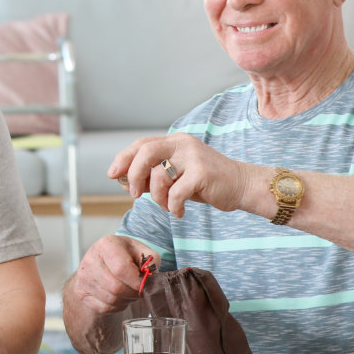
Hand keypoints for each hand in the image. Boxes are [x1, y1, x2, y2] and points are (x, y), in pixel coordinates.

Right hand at [66, 236, 149, 316]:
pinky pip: (105, 307)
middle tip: (139, 290)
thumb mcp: (141, 251)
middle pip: (116, 287)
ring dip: (126, 300)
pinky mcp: (81, 292)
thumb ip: (151, 261)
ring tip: (128, 291)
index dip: (137, 282)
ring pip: (111, 299)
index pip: (122, 269)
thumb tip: (151, 278)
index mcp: (107, 245)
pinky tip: (119, 296)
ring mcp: (84, 277)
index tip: (144, 285)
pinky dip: (117, 305)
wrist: (101, 262)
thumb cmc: (124, 256)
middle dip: (132, 293)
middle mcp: (91, 260)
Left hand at [107, 134, 263, 217]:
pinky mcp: (203, 173)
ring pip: (159, 175)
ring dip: (157, 197)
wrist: (241, 186)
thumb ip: (154, 176)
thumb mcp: (177, 176)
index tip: (112, 175)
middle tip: (133, 194)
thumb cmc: (206, 183)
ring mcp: (194, 157)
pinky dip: (172, 207)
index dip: (123, 158)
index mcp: (175, 141)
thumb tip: (125, 182)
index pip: (142, 143)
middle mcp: (183, 144)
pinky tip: (179, 212)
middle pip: (146, 152)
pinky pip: (175, 193)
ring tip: (165, 205)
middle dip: (133, 174)